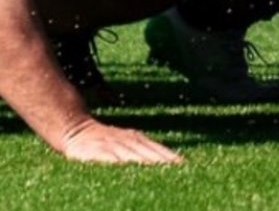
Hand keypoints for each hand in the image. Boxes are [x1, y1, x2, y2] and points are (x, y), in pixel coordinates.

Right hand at [61, 117, 183, 164]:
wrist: (76, 129)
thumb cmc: (105, 141)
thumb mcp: (125, 144)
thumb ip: (142, 152)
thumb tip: (167, 161)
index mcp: (134, 139)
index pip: (155, 148)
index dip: (168, 156)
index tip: (183, 164)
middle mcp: (124, 140)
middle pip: (145, 150)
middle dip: (160, 158)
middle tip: (175, 167)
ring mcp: (109, 144)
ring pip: (128, 152)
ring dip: (142, 159)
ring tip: (155, 167)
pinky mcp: (92, 151)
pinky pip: (103, 155)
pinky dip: (112, 159)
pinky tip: (120, 164)